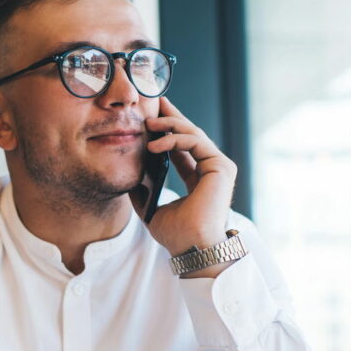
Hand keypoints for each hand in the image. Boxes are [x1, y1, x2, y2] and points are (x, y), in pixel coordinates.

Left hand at [130, 97, 237, 259]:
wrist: (191, 247)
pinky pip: (196, 142)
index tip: (151, 118)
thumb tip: (129, 175)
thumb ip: (143, 189)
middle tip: (153, 103)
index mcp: (198, 179)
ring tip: (147, 125)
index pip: (183, 148)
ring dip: (169, 125)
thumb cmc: (175, 234)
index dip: (167, 131)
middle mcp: (211, 170)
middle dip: (170, 117)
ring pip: (193, 134)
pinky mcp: (221, 167)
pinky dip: (174, 139)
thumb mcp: (151, 207)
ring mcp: (218, 168)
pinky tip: (156, 143)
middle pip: (189, 135)